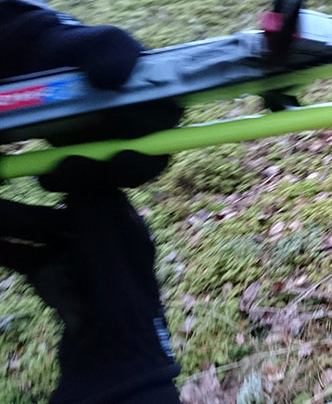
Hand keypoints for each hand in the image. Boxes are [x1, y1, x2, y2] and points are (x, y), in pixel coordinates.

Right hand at [0, 191, 179, 402]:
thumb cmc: (119, 299)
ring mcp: (82, 266)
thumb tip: (80, 166)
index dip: (69, 183)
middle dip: (23, 211)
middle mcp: (105, 245)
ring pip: (40, 239)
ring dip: (10, 226)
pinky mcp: (63, 286)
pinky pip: (34, 262)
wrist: (113, 358)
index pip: (96, 195)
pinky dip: (11, 250)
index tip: (43, 173)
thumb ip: (93, 206)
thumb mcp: (106, 245)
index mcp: (127, 231)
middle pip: (57, 217)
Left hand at [1, 0, 181, 189]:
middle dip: (119, 168)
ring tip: (59, 168)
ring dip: (90, 178)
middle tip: (84, 160)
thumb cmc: (83, 52)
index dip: (149, 134)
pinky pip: (89, 186)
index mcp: (161, 106)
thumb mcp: (99, 42)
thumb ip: (112, 51)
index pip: (168, 129)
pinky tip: (49, 174)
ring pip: (116, 180)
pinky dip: (68, 183)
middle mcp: (147, 134)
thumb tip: (112, 78)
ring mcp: (119, 152)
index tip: (117, 120)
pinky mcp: (94, 165)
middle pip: (146, 164)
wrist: (45, 66)